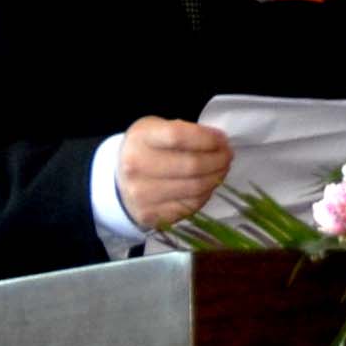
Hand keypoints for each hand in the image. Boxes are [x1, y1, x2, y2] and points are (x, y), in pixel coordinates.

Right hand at [116, 117, 233, 229]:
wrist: (118, 182)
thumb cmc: (144, 150)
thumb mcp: (156, 130)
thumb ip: (184, 131)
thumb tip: (218, 140)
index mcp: (140, 139)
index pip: (179, 136)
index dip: (207, 138)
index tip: (222, 139)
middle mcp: (137, 167)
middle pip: (191, 165)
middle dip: (218, 159)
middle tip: (228, 155)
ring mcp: (142, 195)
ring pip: (194, 188)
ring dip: (216, 178)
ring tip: (222, 169)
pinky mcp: (151, 215)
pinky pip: (190, 206)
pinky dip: (205, 194)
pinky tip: (208, 185)